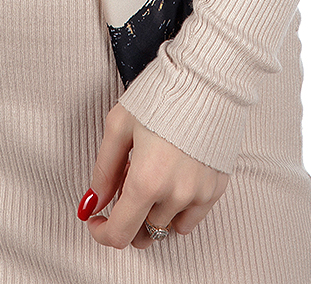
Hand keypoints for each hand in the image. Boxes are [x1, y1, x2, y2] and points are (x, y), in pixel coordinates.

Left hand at [78, 102, 229, 249]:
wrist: (206, 76)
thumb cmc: (161, 93)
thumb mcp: (119, 125)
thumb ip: (104, 169)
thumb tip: (94, 202)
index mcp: (146, 181)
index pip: (120, 234)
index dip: (102, 232)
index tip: (96, 220)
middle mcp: (174, 194)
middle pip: (143, 234)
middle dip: (127, 221)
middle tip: (123, 192)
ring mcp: (199, 194)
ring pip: (167, 227)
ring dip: (152, 214)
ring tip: (151, 180)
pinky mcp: (217, 188)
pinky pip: (192, 219)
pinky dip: (177, 211)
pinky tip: (171, 183)